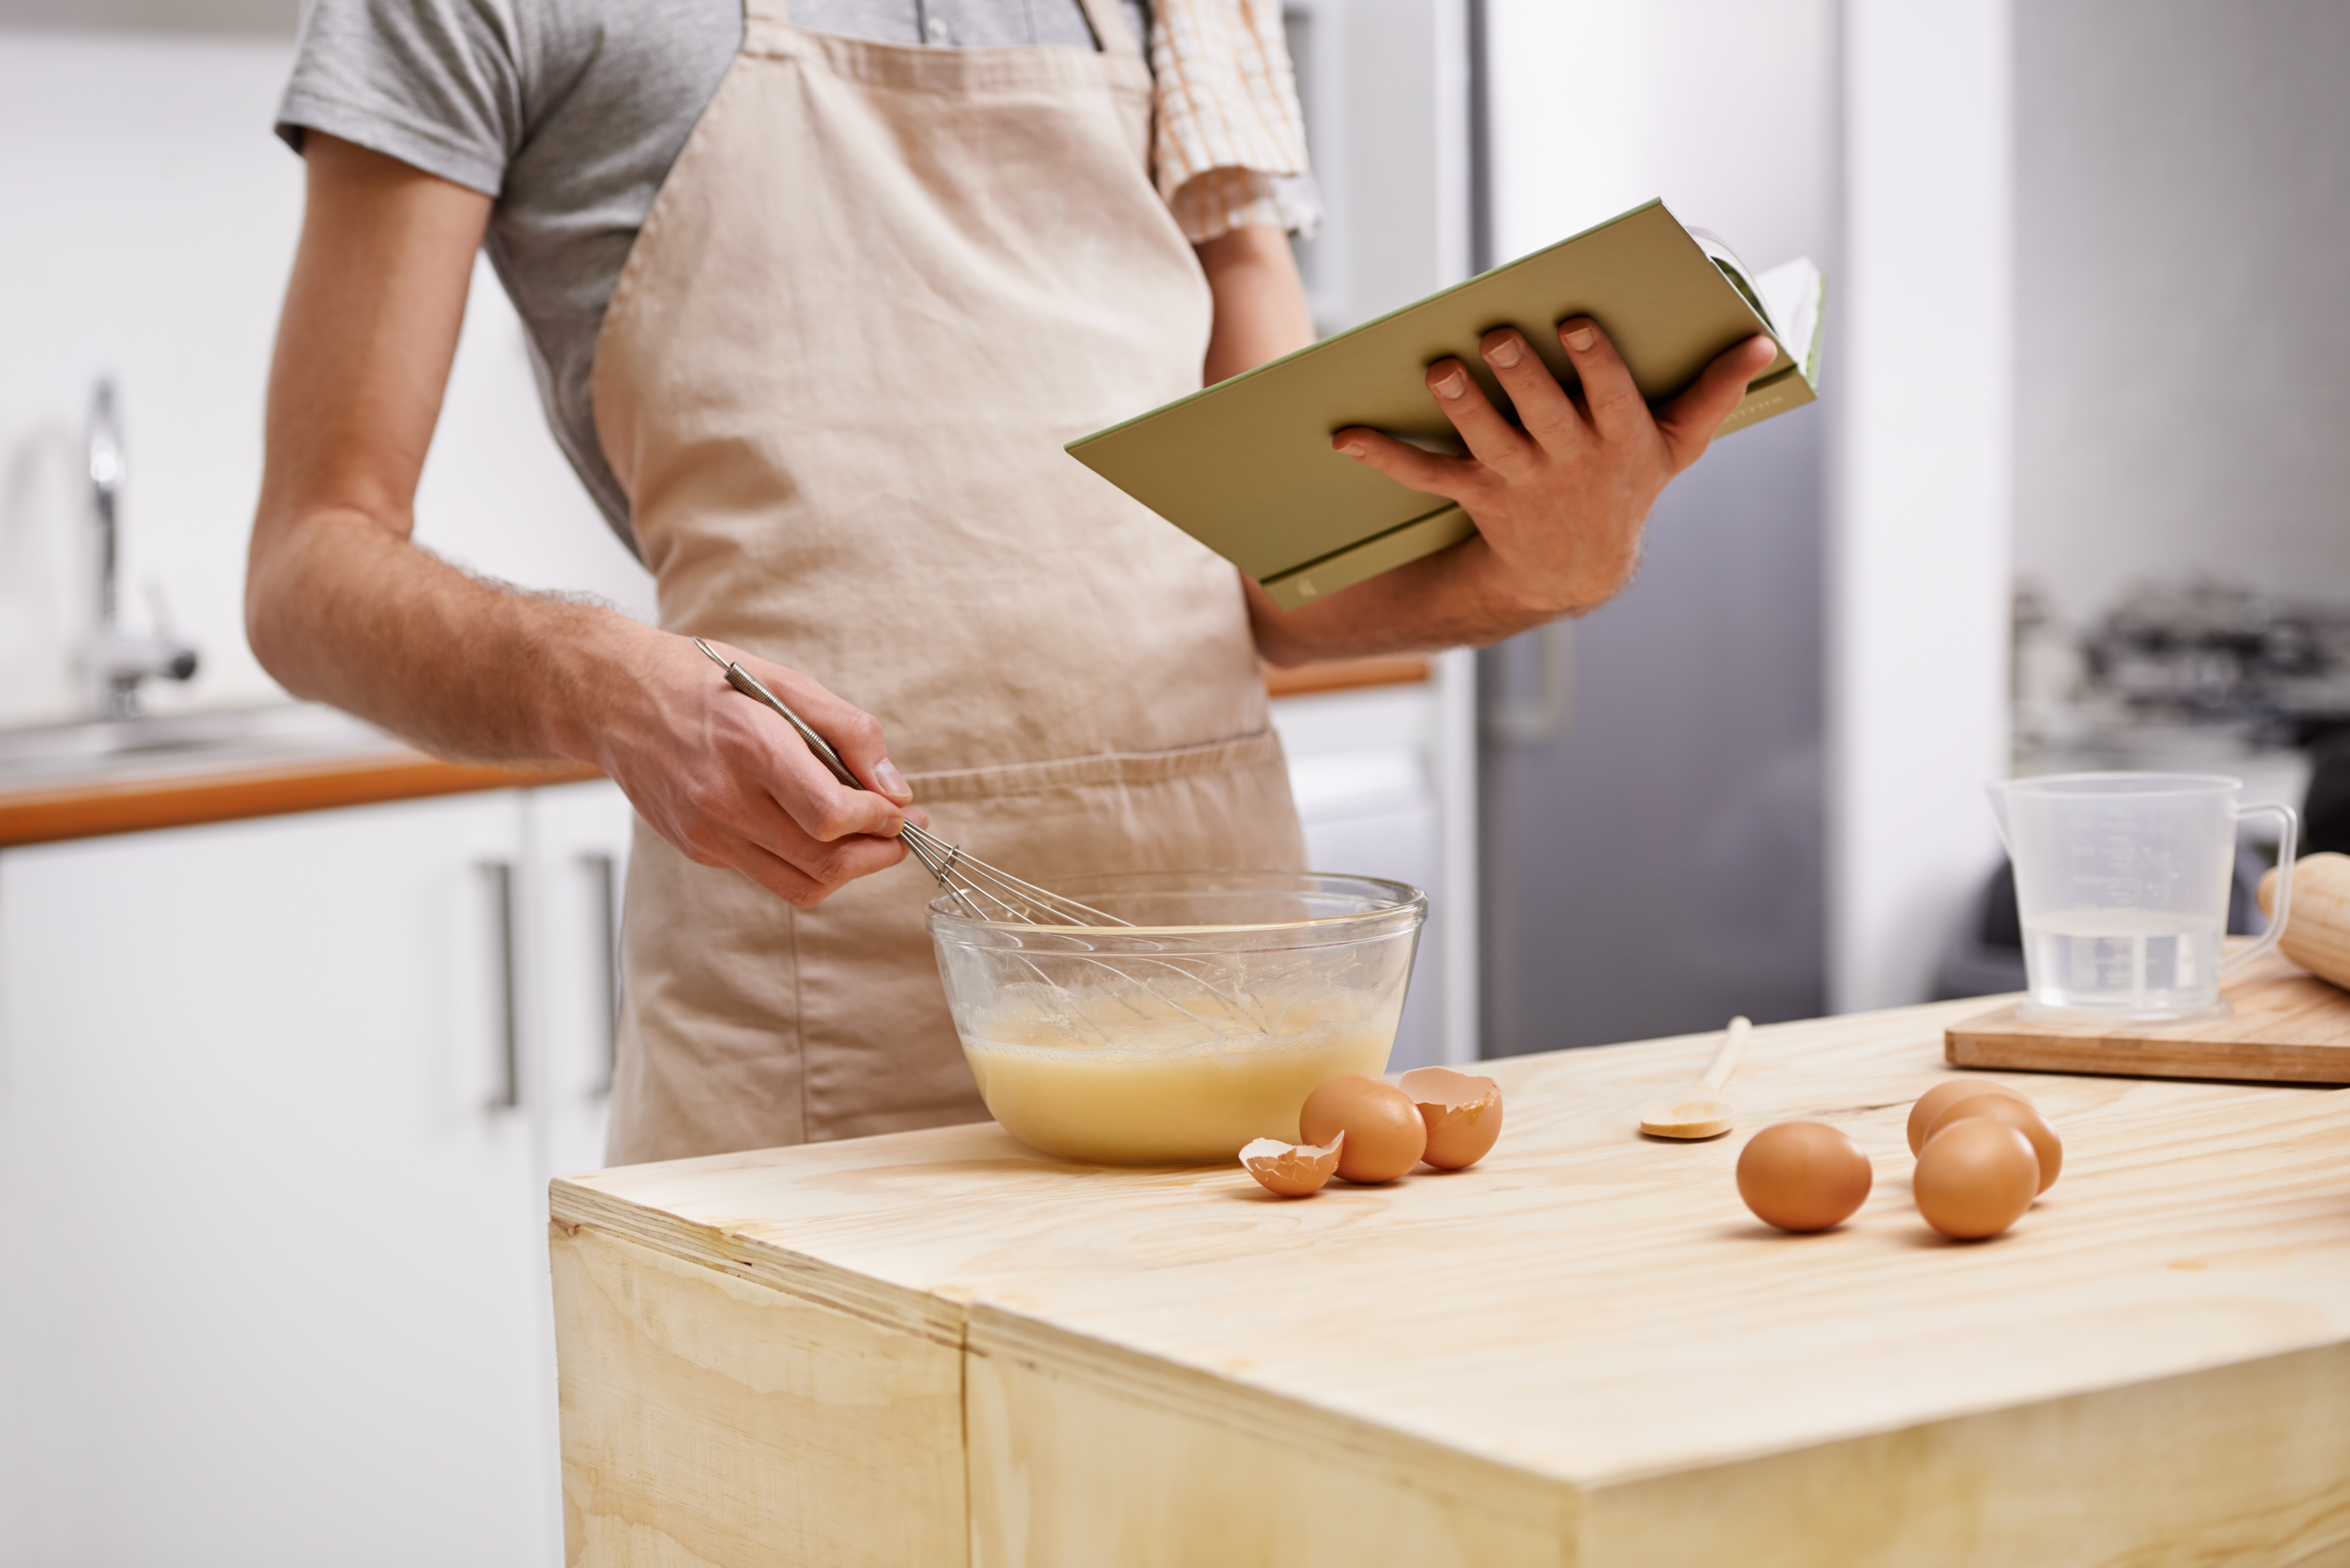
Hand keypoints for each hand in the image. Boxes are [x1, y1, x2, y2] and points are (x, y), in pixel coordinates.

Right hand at [576, 626, 924, 908]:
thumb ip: (850, 732)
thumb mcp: (785, 681)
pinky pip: (767, 872)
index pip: (831, 816)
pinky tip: (809, 827)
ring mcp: (706, 833)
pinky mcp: (697, 849)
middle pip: (824, 863)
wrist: (612, 697)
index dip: (879, 821)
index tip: (900, 809)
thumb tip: (896, 790)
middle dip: (879, 854)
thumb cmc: (703, 681)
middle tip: (903, 833)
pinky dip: (803, 860)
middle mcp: (723, 801)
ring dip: (847, 870)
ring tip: (869, 838)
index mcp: (750, 748)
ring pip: (800, 884)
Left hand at [1332, 320, 1777, 616]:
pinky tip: (1346, 435)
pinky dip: (1384, 455)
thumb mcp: (1677, 445)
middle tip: (1495, 334)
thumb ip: (1714, 394)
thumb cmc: (1628, 486)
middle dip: (1518, 375)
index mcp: (1618, 441)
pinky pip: (1426, 474)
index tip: (1575, 323)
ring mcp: (1519, 481)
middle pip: (1542, 415)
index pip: (1609, 396)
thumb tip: (1762, 343)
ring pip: (1485, 440)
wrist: (1577, 567)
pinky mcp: (1476, 495)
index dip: (1592, 362)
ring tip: (1438, 369)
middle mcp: (1567, 462)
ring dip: (1460, 405)